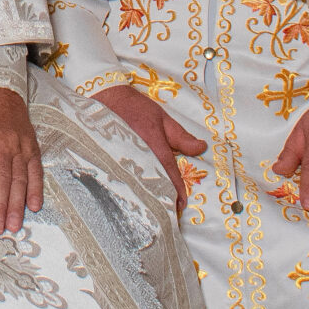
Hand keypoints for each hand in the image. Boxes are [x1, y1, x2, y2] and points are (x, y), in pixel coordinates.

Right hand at [92, 85, 207, 208]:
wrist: (106, 96)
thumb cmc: (137, 108)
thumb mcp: (163, 119)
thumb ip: (181, 136)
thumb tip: (202, 148)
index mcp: (151, 139)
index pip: (167, 167)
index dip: (176, 186)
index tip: (181, 203)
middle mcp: (135, 149)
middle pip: (150, 180)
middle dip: (160, 197)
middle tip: (168, 212)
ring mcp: (118, 154)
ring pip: (134, 181)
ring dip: (144, 195)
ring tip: (152, 210)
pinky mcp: (106, 157)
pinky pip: (119, 175)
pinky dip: (128, 187)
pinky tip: (132, 198)